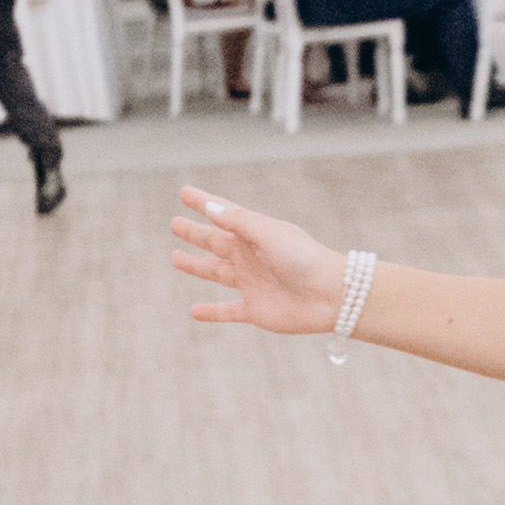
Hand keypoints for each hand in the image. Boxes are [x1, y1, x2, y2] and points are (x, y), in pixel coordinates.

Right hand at [167, 187, 342, 334]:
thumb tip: (210, 207)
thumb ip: (238, 221)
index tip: (185, 192)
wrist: (330, 295)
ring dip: (196, 266)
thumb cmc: (303, 258)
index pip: (223, 214)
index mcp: (255, 234)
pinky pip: (227, 311)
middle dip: (194, 233)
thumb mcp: (268, 232)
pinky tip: (194, 312)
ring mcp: (251, 283)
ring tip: (175, 258)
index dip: (204, 203)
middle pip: (214, 242)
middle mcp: (250, 257)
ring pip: (216, 272)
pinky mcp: (255, 309)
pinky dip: (211, 312)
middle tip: (174, 223)